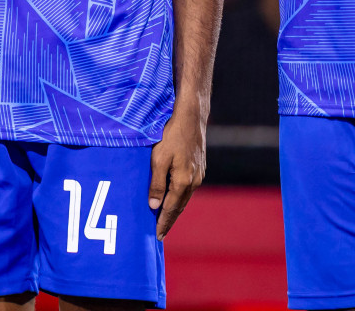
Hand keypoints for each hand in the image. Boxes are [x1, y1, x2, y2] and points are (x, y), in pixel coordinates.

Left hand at [148, 111, 205, 238]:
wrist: (190, 117)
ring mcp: (199, 174)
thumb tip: (154, 206)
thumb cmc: (170, 135)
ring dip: (175, 209)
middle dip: (170, 220)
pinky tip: (174, 197)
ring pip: (184, 198)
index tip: (158, 236)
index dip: (163, 223)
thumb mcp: (158, 159)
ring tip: (165, 218)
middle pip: (179, 206)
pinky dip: (180, 197)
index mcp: (183, 182)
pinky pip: (188, 188)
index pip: (171, 209)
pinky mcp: (199, 167)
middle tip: (160, 233)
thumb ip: (156, 184)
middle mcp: (194, 182)